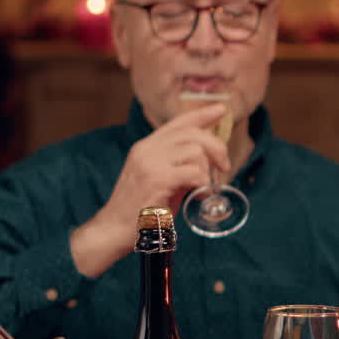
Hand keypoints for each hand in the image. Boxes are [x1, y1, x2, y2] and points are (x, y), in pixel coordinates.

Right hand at [70, 105, 230, 277]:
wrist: (114, 229)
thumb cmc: (141, 209)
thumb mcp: (160, 179)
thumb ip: (178, 166)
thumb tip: (207, 160)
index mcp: (146, 147)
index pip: (178, 122)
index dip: (202, 114)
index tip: (221, 109)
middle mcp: (146, 149)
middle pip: (193, 133)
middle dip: (217, 148)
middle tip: (224, 167)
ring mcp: (149, 163)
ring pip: (195, 151)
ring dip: (207, 170)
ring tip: (204, 187)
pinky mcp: (156, 180)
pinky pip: (193, 173)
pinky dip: (203, 183)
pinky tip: (199, 194)